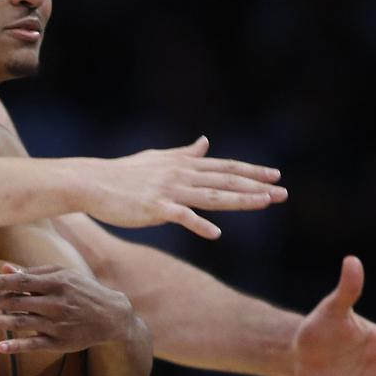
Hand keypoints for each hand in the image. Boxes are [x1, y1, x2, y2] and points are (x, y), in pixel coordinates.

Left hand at [0, 264, 134, 353]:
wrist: (112, 316)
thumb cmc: (82, 290)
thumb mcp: (63, 275)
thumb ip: (33, 272)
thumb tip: (3, 269)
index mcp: (56, 283)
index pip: (23, 281)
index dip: (2, 282)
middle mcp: (55, 303)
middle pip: (17, 302)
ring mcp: (57, 324)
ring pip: (22, 323)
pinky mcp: (60, 343)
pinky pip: (36, 344)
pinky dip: (18, 345)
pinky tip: (0, 346)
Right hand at [79, 135, 287, 238]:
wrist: (92, 182)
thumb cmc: (123, 173)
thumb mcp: (157, 158)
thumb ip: (184, 153)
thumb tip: (205, 142)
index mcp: (182, 165)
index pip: (224, 167)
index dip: (251, 171)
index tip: (276, 174)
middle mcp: (180, 175)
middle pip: (225, 180)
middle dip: (256, 186)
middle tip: (283, 192)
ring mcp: (169, 191)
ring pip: (211, 196)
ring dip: (240, 200)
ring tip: (264, 203)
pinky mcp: (154, 207)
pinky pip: (181, 217)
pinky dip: (198, 224)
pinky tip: (215, 234)